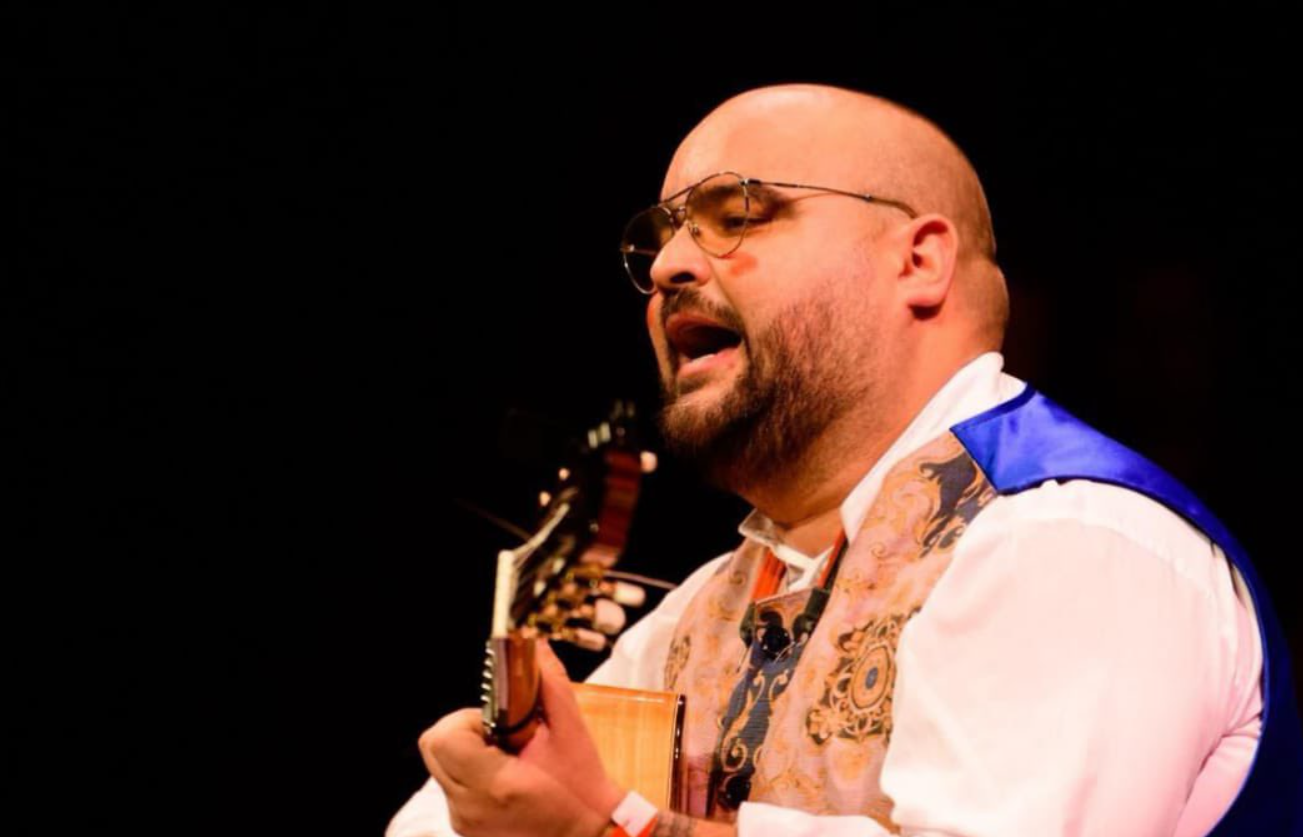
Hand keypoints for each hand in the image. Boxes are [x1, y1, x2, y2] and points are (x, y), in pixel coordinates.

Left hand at [419, 640, 621, 836]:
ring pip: (438, 765)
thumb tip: (536, 644)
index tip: (498, 724)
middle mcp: (469, 807)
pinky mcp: (464, 828)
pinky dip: (469, 771)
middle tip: (498, 734)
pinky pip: (450, 786)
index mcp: (494, 784)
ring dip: (465, 750)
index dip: (466, 720)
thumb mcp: (571, 731)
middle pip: (432, 747)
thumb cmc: (581, 785)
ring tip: (505, 755)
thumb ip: (549, 683)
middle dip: (461, 730)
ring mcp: (464, 821)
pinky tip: (504, 774)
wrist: (588, 835)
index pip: (444, 738)